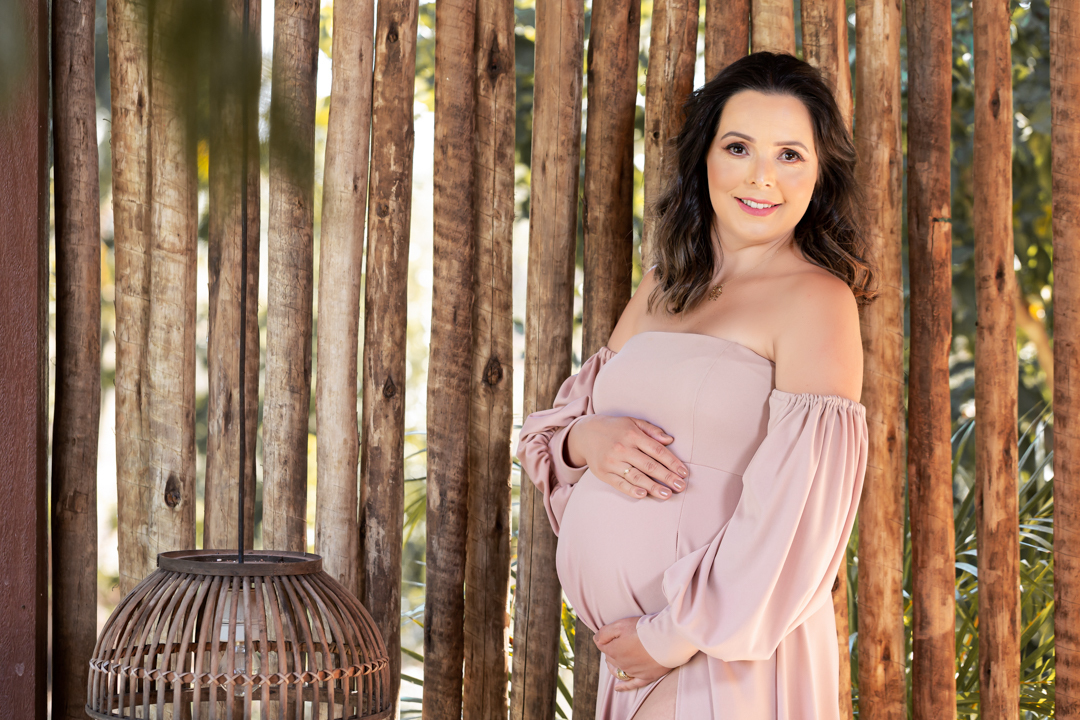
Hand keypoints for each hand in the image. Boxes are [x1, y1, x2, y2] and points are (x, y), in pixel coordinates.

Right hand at [567, 415, 688, 499]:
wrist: (585, 434)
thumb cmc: (615, 428)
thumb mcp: (633, 422)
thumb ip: (652, 430)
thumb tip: (670, 440)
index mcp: (632, 435)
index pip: (657, 450)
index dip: (672, 462)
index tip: (683, 472)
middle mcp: (622, 448)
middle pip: (649, 465)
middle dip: (666, 477)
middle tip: (680, 486)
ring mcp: (612, 461)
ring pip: (636, 476)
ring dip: (652, 487)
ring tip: (667, 494)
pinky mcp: (603, 473)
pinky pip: (619, 483)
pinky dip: (631, 490)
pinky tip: (643, 495)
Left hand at [594, 616, 671, 690]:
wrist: (666, 639)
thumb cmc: (643, 630)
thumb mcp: (620, 625)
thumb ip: (604, 633)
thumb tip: (596, 639)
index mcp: (614, 651)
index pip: (602, 646)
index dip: (605, 639)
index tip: (611, 633)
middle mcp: (621, 664)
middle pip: (610, 658)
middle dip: (610, 651)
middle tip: (616, 642)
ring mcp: (633, 672)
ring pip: (619, 670)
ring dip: (614, 665)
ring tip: (614, 661)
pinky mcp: (646, 677)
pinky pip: (632, 684)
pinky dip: (623, 687)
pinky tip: (617, 688)